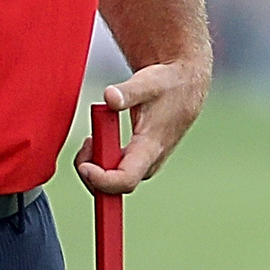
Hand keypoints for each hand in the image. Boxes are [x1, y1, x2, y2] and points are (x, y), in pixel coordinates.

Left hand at [74, 59, 207, 196]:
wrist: (184, 84)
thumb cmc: (166, 84)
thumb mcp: (147, 83)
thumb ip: (127, 92)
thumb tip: (110, 96)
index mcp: (151, 147)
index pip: (126, 179)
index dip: (102, 180)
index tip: (85, 166)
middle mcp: (150, 161)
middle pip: (116, 186)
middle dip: (93, 172)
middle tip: (87, 142)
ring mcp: (146, 162)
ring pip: (116, 180)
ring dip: (97, 165)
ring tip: (92, 139)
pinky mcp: (142, 158)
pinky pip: (118, 171)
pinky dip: (103, 160)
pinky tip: (99, 140)